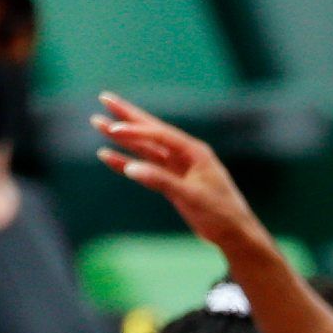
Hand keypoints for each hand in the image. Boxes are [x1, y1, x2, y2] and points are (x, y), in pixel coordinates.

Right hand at [94, 91, 266, 257]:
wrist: (235, 234)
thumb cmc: (221, 215)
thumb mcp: (192, 198)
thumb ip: (162, 182)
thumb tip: (130, 169)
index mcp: (194, 152)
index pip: (161, 135)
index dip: (136, 130)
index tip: (114, 129)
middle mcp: (185, 155)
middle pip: (150, 131)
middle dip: (127, 116)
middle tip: (104, 98)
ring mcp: (177, 168)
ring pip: (145, 148)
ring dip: (122, 137)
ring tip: (98, 122)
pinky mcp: (172, 182)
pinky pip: (145, 168)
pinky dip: (126, 161)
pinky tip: (107, 156)